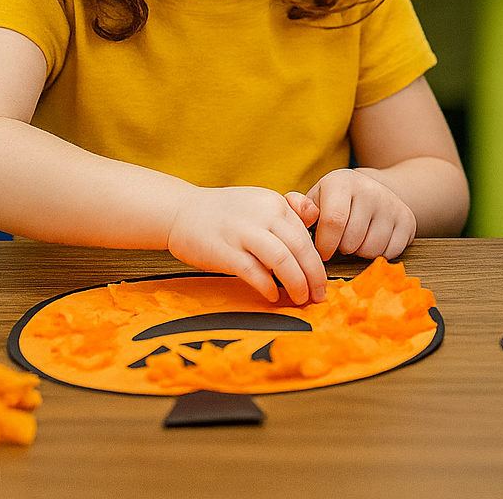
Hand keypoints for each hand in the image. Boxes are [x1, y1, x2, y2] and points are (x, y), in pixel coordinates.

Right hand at [166, 186, 325, 304]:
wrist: (180, 211)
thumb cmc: (224, 212)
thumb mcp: (260, 202)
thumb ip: (288, 211)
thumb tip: (315, 218)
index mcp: (274, 203)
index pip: (305, 235)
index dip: (317, 261)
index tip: (321, 280)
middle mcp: (263, 214)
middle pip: (300, 248)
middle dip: (314, 275)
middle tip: (320, 295)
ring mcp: (242, 232)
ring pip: (282, 260)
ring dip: (296, 283)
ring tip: (301, 299)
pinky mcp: (224, 250)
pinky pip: (254, 272)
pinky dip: (267, 286)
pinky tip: (273, 296)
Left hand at [306, 168, 417, 262]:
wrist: (374, 191)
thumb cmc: (335, 202)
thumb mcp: (315, 200)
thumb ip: (299, 209)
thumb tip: (303, 214)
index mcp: (342, 182)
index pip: (334, 221)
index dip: (324, 245)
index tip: (321, 251)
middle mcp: (370, 189)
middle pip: (351, 241)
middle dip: (341, 249)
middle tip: (341, 241)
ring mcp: (392, 204)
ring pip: (371, 249)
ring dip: (359, 252)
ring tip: (356, 240)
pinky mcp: (407, 220)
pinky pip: (389, 253)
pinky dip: (378, 254)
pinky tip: (372, 240)